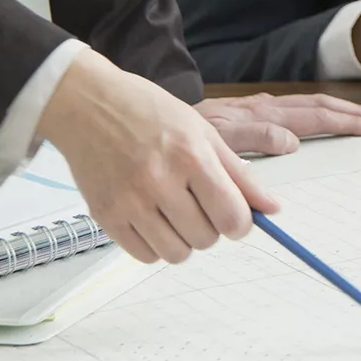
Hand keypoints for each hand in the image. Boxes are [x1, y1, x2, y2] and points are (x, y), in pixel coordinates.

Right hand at [38, 49, 273, 265]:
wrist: (88, 105)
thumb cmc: (149, 112)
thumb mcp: (204, 132)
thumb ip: (240, 175)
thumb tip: (272, 209)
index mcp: (191, 157)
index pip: (231, 217)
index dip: (240, 223)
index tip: (236, 216)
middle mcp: (160, 182)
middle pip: (206, 239)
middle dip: (211, 227)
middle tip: (200, 205)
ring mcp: (129, 202)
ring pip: (176, 254)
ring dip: (184, 240)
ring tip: (176, 213)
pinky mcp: (104, 216)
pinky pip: (144, 255)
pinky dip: (155, 245)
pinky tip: (152, 219)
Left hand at [196, 92, 360, 155]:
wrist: (155, 124)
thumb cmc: (183, 138)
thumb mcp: (215, 141)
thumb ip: (253, 139)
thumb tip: (293, 141)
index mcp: (262, 114)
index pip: (316, 116)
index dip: (347, 121)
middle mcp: (265, 107)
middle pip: (320, 107)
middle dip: (354, 114)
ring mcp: (260, 108)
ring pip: (311, 106)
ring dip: (342, 111)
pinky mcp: (252, 112)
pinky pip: (295, 110)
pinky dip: (320, 113)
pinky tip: (329, 118)